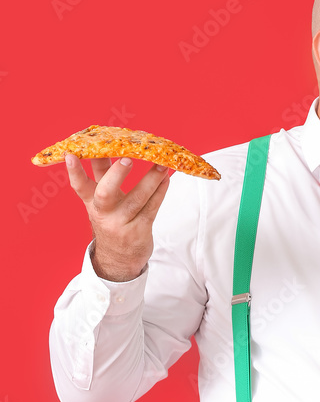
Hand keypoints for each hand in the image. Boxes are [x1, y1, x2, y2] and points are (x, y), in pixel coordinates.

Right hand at [65, 154, 171, 280]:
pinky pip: (151, 208)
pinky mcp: (139, 231)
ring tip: (162, 165)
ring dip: (150, 180)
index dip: (74, 170)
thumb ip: (104, 174)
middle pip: (105, 192)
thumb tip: (107, 142)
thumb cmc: (112, 220)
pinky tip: (165, 180)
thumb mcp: (102, 201)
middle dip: (116, 174)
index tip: (71, 154)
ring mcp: (121, 223)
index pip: (79, 185)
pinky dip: (160, 192)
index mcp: (91, 203)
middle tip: (127, 158)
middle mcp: (104, 213)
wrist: (119, 259)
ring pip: (136, 199)